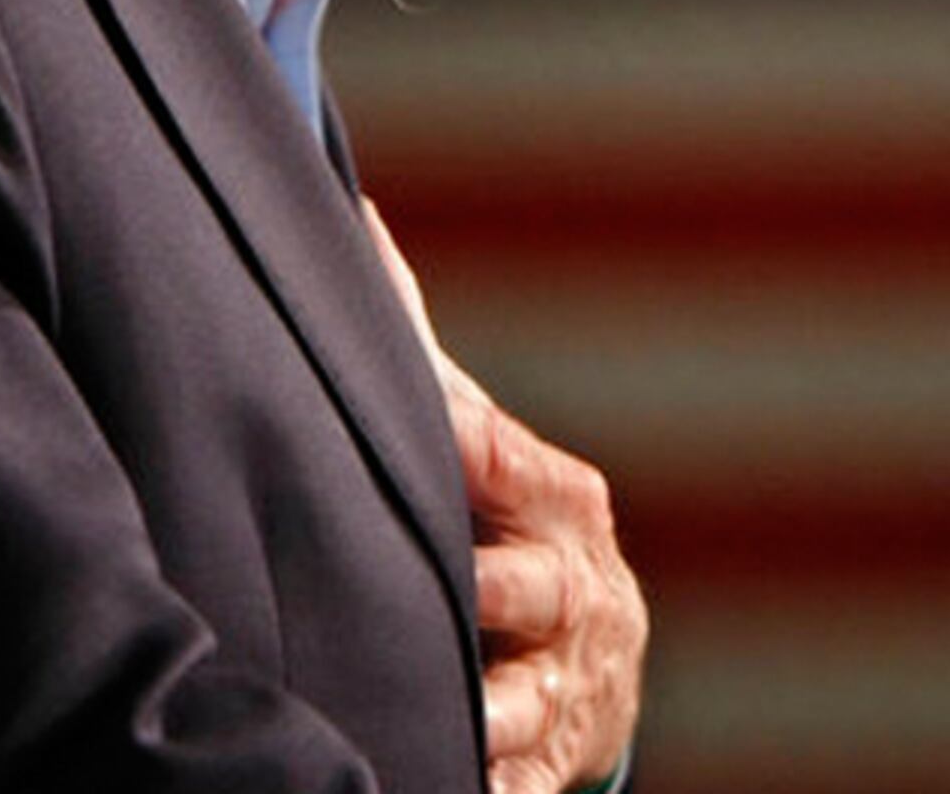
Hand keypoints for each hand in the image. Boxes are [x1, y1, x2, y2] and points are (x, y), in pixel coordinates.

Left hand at [366, 201, 646, 793]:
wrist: (596, 659)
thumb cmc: (505, 527)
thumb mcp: (476, 444)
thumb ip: (415, 346)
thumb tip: (353, 214)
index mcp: (556, 498)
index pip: (492, 462)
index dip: (453, 452)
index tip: (420, 439)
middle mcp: (576, 587)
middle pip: (519, 588)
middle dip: (487, 595)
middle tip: (457, 597)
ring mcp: (570, 682)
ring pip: (524, 701)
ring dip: (489, 716)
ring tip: (458, 726)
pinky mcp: (554, 762)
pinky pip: (521, 784)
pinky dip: (496, 789)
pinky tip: (458, 784)